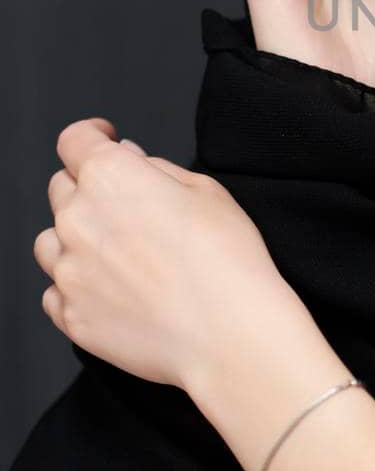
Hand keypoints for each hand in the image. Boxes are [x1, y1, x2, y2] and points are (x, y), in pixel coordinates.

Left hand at [33, 117, 306, 393]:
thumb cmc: (228, 262)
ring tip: (117, 254)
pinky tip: (111, 290)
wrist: (229, 335)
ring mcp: (68, 271)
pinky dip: (75, 287)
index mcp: (109, 177)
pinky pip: (55, 292)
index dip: (92, 135)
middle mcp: (77, 219)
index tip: (102, 139)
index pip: (76, 139)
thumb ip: (158, 169)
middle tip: (128, 207)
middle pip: (61, 189)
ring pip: (50, 241)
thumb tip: (132, 161)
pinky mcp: (71, 316)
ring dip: (75, 239)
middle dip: (89, 189)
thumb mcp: (207, 191)